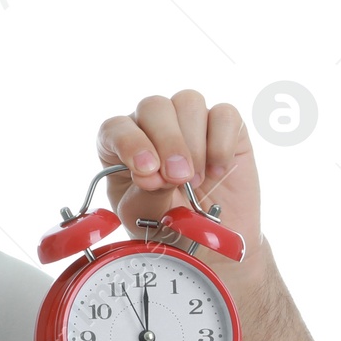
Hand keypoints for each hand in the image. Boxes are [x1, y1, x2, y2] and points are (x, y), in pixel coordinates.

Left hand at [95, 91, 262, 283]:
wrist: (206, 239)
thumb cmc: (164, 224)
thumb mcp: (144, 215)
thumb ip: (147, 193)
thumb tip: (159, 174)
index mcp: (119, 145)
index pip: (116, 127)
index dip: (130, 144)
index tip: (147, 171)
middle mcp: (150, 125)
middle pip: (154, 106)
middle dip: (167, 142)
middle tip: (178, 178)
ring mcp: (187, 120)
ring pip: (188, 101)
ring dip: (193, 144)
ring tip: (195, 181)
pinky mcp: (224, 125)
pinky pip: (224, 113)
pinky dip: (222, 142)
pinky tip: (217, 172)